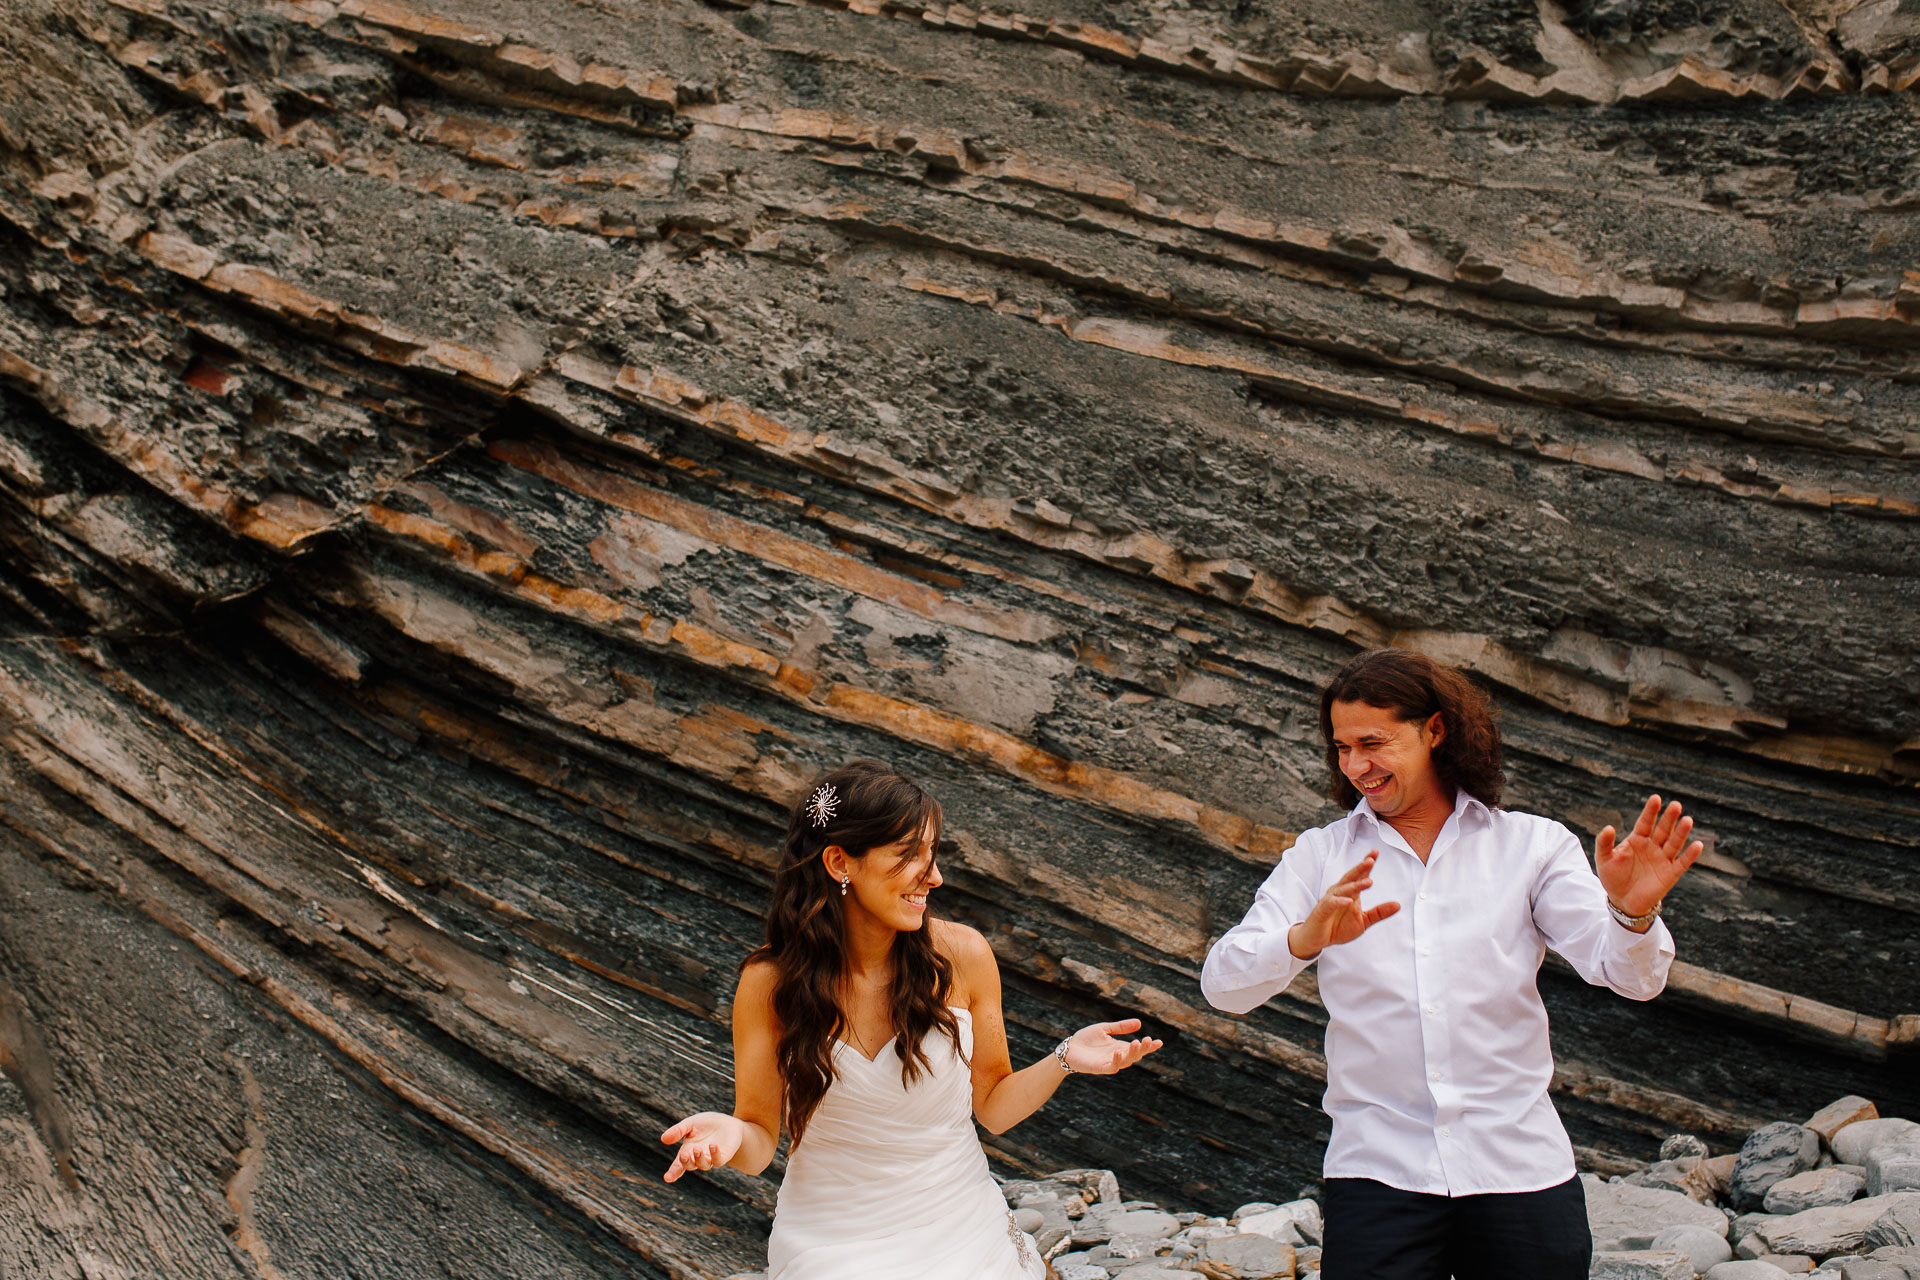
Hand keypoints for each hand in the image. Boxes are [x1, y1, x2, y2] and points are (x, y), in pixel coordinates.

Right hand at [661, 1111, 745, 1182]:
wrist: (728, 1122)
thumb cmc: (707, 1124)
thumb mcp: (690, 1124)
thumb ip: (678, 1131)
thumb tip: (663, 1139)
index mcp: (687, 1151)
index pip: (678, 1165)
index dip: (673, 1172)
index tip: (667, 1178)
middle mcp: (698, 1158)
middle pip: (690, 1166)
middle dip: (686, 1162)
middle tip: (684, 1154)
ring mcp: (711, 1158)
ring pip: (704, 1165)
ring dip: (699, 1158)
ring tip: (697, 1149)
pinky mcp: (724, 1156)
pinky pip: (718, 1161)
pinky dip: (715, 1154)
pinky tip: (713, 1145)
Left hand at [1062, 1019, 1162, 1073]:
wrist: (1068, 1048)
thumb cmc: (1086, 1039)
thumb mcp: (1105, 1029)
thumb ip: (1120, 1027)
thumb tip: (1139, 1023)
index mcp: (1120, 1047)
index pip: (1138, 1048)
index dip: (1149, 1046)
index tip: (1159, 1042)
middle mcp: (1118, 1056)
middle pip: (1135, 1055)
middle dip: (1143, 1049)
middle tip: (1149, 1040)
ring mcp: (1109, 1063)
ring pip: (1126, 1061)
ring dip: (1133, 1053)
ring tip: (1138, 1042)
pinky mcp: (1100, 1068)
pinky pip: (1111, 1066)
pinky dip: (1117, 1060)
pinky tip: (1118, 1051)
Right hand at [1287, 851, 1400, 960]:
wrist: (1317, 939)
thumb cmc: (1338, 927)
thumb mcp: (1363, 921)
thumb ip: (1379, 912)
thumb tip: (1398, 904)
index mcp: (1350, 892)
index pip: (1360, 875)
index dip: (1367, 865)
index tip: (1375, 852)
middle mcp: (1340, 892)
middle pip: (1351, 877)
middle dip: (1361, 868)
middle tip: (1371, 859)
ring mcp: (1330, 900)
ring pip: (1343, 889)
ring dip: (1355, 885)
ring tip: (1369, 881)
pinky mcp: (1322, 910)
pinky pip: (1331, 904)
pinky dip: (1340, 902)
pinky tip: (1349, 901)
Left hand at [1596, 794, 1703, 923]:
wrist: (1623, 901)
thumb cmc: (1613, 877)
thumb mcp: (1604, 859)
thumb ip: (1604, 843)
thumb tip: (1609, 827)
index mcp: (1637, 840)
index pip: (1645, 822)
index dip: (1651, 811)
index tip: (1656, 798)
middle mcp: (1653, 846)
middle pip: (1663, 829)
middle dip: (1669, 818)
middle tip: (1676, 805)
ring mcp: (1663, 859)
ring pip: (1674, 843)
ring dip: (1681, 832)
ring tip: (1688, 820)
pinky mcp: (1671, 873)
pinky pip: (1682, 862)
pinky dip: (1690, 854)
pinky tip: (1698, 845)